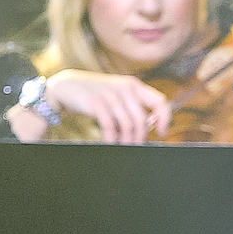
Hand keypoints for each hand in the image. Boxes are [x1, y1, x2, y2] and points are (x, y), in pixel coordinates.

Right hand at [39, 69, 169, 143]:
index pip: (159, 102)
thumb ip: (133, 106)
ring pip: (128, 125)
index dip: (164, 118)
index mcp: (134, 85)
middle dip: (140, 137)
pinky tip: (110, 144)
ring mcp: (111, 95)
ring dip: (127, 141)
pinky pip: (111, 127)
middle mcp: (125, 88)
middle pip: (142, 120)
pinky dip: (112, 139)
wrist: (68, 87)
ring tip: (123, 148)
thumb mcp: (118, 94)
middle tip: (135, 147)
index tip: (161, 132)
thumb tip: (148, 127)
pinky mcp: (97, 103)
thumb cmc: (96, 94)